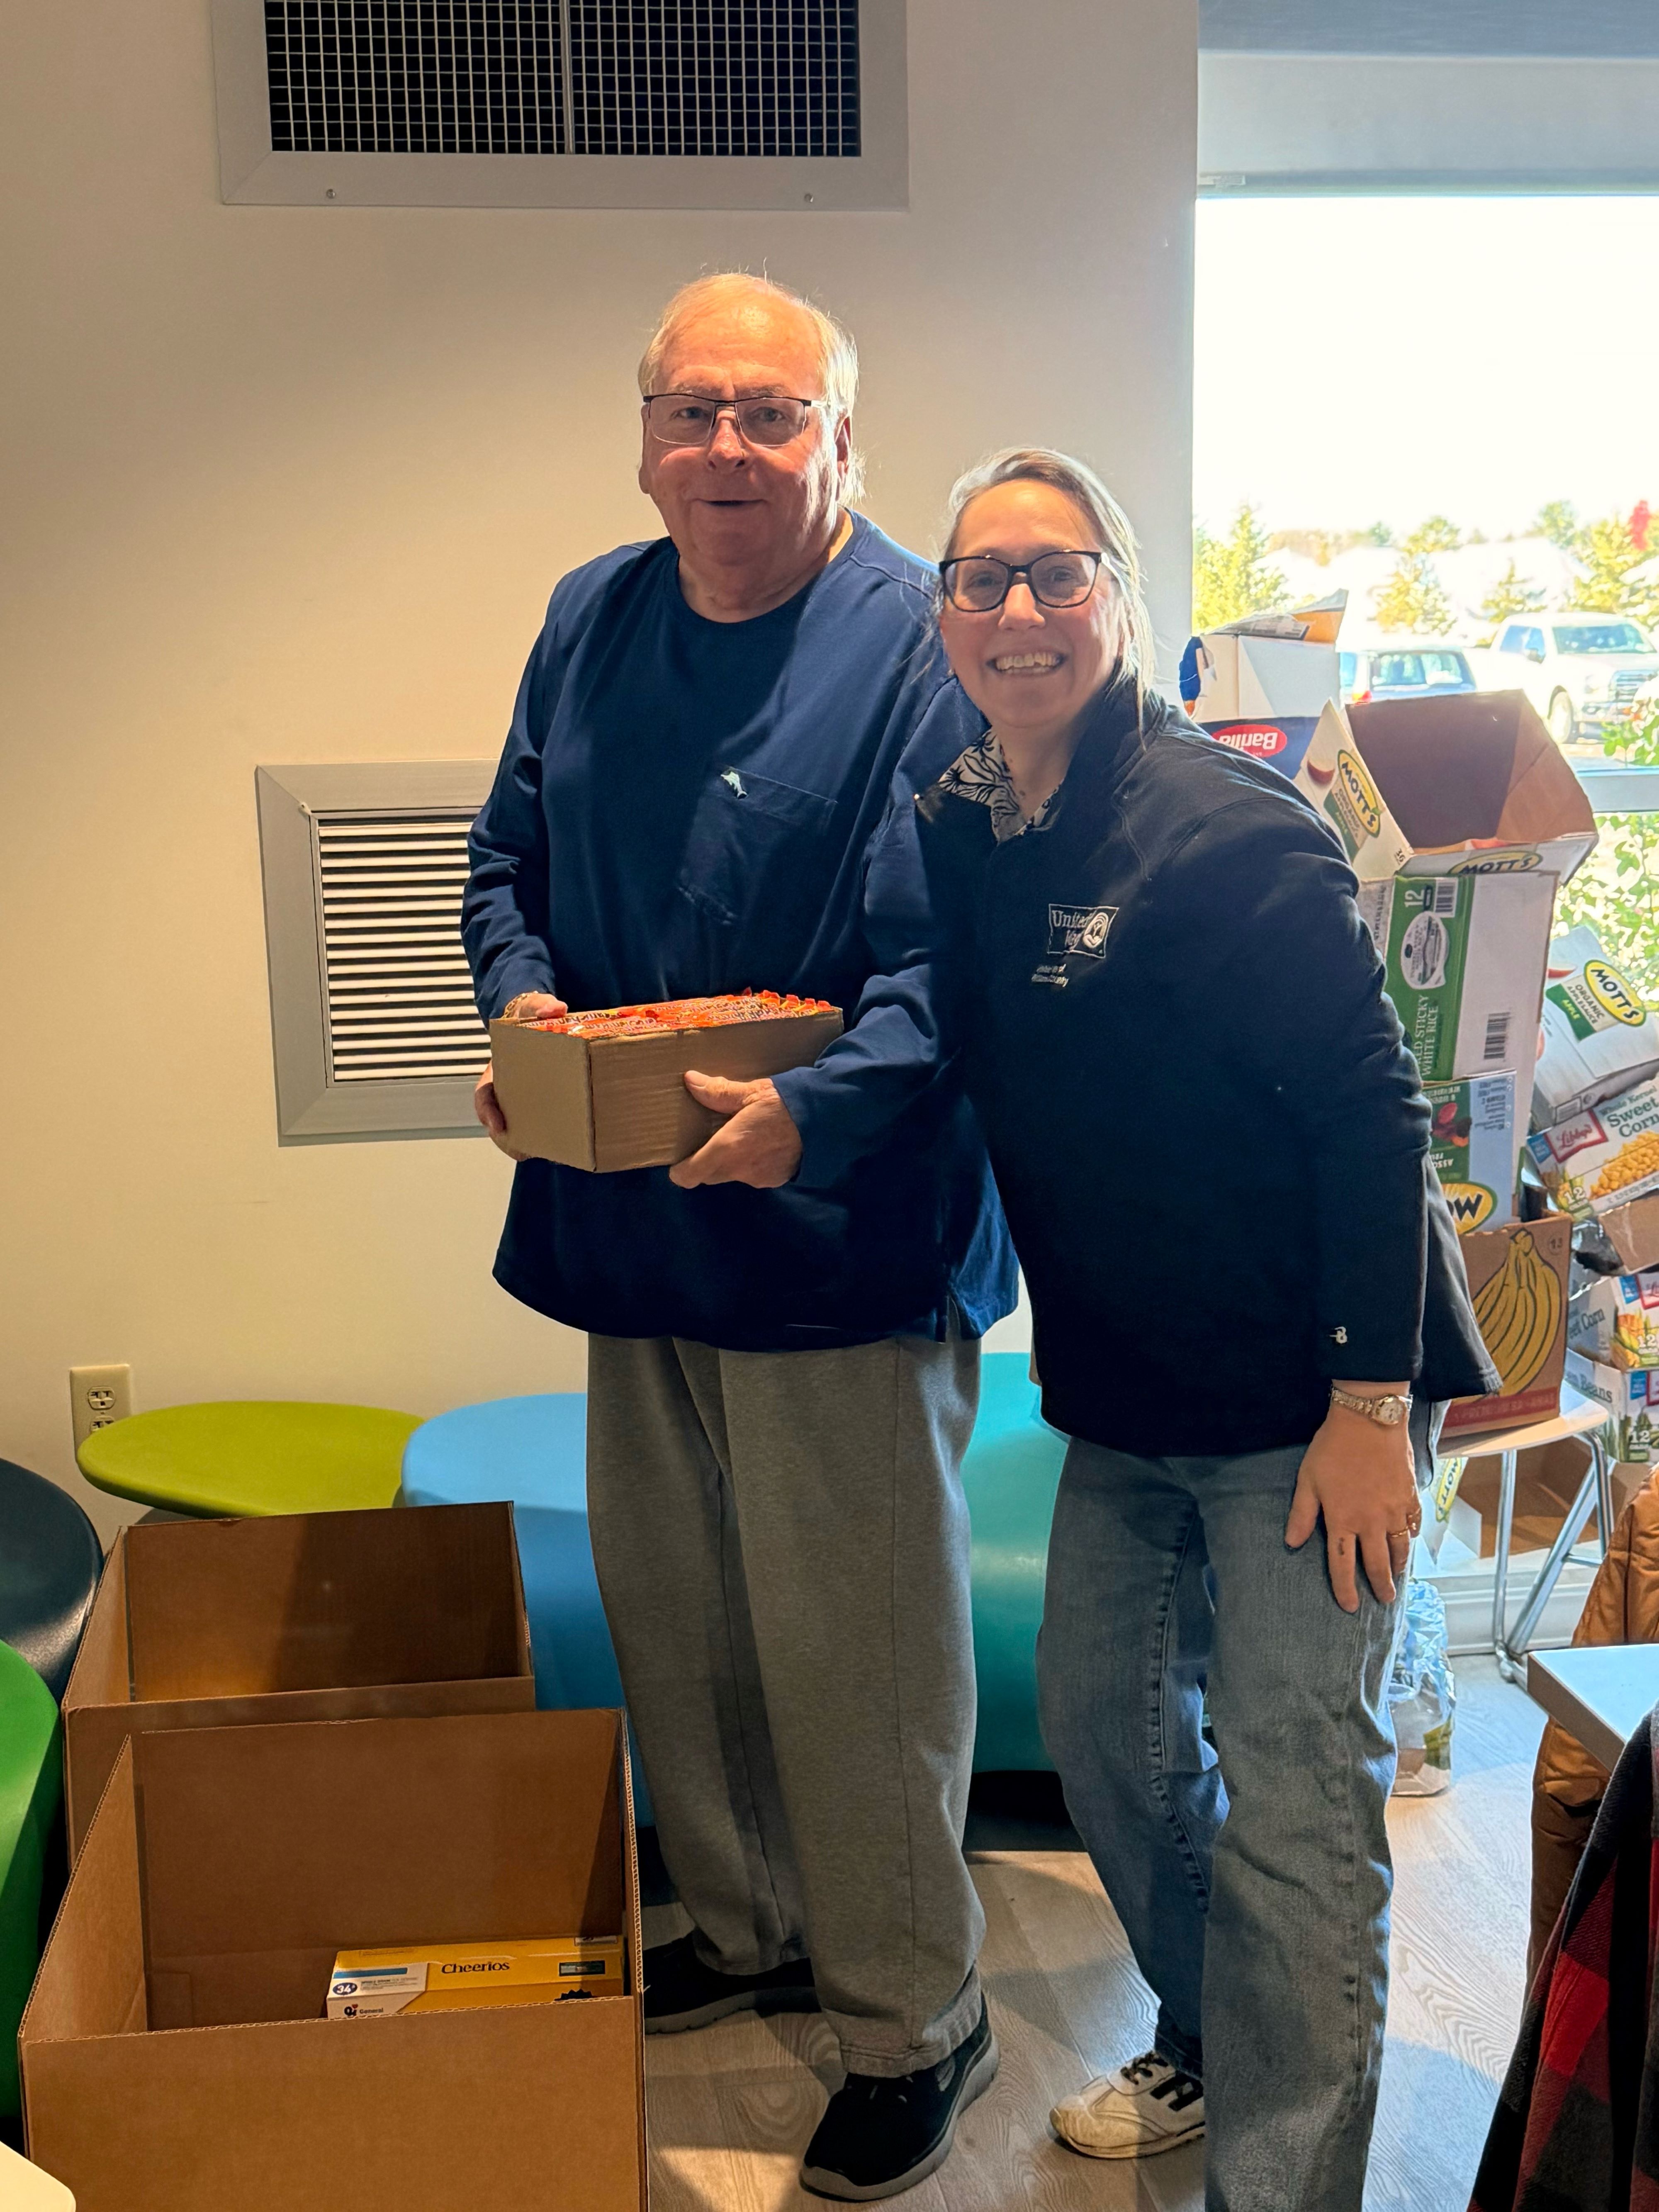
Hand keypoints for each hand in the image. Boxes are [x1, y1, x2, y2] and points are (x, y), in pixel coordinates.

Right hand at [474, 993, 564, 1159]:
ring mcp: (522, 1103)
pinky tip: (563, 1149)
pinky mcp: (543, 1107)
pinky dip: (547, 1140)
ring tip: (546, 1156)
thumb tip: (555, 1008)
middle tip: (522, 1151)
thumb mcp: (531, 1009)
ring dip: (527, 1145)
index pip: (484, 1097)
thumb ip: (541, 1007)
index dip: (487, 1113)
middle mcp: (506, 1092)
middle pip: (498, 1124)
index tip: (497, 1126)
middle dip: (507, 1140)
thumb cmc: (531, 1018)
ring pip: (518, 1131)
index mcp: (496, 1073)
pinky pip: (540, 1128)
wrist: (541, 1023)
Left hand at [669, 1073, 802, 1188]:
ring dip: (732, 1161)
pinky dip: (753, 1163)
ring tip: (743, 1137)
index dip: (679, 1172)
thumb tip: (690, 1081)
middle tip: (710, 1139)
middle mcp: (740, 1170)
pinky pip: (755, 1175)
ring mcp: (759, 1178)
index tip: (678, 1161)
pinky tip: (765, 1143)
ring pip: (733, 1175)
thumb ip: (718, 1092)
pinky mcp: (777, 1179)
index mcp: (727, 1149)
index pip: (689, 1176)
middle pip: (709, 1175)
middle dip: (704, 1162)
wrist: (828, 1119)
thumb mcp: (751, 1092)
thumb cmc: (786, 1102)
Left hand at [1285, 1395, 1417, 1611]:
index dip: (1345, 1589)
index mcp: (1343, 1520)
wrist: (1369, 1420)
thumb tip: (1291, 1544)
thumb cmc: (1333, 1448)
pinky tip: (1408, 1541)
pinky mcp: (1411, 1496)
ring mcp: (1394, 1510)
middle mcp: (1371, 1522)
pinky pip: (1413, 1525)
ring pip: (1399, 1549)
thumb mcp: (1308, 1480)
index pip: (1343, 1565)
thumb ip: (1302, 1514)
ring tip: (1396, 1577)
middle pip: (1377, 1564)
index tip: (1350, 1607)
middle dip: (1380, 1586)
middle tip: (1384, 1601)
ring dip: (1398, 1566)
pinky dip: (1410, 1537)